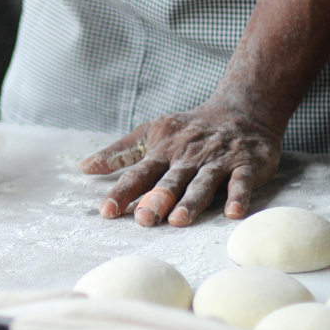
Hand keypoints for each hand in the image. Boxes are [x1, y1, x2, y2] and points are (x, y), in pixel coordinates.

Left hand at [79, 104, 280, 226]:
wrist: (242, 110)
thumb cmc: (189, 128)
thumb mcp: (151, 132)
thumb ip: (120, 152)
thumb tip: (84, 167)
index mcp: (163, 151)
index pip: (139, 173)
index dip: (122, 191)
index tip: (106, 210)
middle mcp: (188, 157)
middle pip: (170, 180)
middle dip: (156, 199)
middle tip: (143, 219)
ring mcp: (218, 161)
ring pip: (202, 183)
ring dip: (191, 201)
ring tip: (179, 220)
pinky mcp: (246, 165)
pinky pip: (241, 181)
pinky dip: (238, 196)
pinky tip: (233, 212)